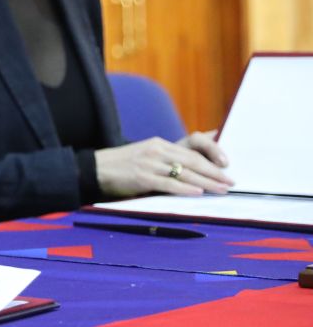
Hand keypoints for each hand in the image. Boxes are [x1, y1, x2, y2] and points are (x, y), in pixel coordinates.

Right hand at [94, 132, 231, 197]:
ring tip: (222, 190)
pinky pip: (168, 183)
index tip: (226, 166)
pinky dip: (184, 188)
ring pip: (184, 172)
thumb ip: (176, 150)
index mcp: (159, 143)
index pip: (193, 148)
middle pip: (192, 161)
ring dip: (206, 182)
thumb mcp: (149, 151)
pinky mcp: (142, 178)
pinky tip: (197, 192)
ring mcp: (149, 164)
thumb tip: (210, 135)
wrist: (95, 169)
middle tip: (231, 182)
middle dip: (214, 172)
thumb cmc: (124, 164)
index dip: (212, 156)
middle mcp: (156, 150)